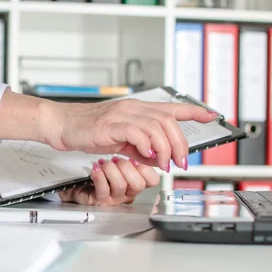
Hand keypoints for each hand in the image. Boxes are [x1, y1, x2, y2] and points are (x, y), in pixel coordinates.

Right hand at [44, 98, 216, 171]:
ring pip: (157, 127)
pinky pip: (138, 133)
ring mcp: (122, 115)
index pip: (170, 107)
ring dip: (166, 149)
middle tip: (180, 162)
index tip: (211, 116)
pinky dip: (148, 146)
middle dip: (181, 143)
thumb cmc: (85, 130)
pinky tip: (147, 156)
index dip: (194, 111)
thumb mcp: (118, 139)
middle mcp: (132, 108)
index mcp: (135, 109)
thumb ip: (138, 147)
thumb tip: (157, 157)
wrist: (61, 124)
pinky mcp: (111, 125)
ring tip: (165, 164)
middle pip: (169, 120)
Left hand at [59, 157, 159, 205]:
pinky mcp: (99, 200)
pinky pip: (103, 189)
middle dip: (127, 167)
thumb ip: (137, 152)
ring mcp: (113, 198)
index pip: (153, 180)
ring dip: (111, 170)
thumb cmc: (99, 166)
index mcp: (136, 181)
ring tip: (103, 163)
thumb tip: (149, 146)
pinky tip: (96, 168)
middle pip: (138, 184)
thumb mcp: (120, 156)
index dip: (146, 167)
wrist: (76, 178)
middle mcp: (127, 192)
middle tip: (116, 160)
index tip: (135, 157)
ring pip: (121, 186)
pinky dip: (99, 176)